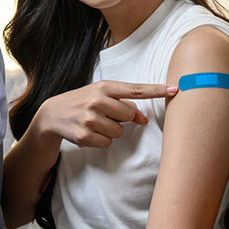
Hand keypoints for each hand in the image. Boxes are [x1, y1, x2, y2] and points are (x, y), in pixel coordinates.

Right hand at [27, 80, 177, 147]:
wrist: (52, 114)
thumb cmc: (83, 102)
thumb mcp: (101, 96)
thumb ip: (124, 104)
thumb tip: (144, 119)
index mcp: (104, 86)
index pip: (136, 89)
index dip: (157, 90)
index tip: (176, 89)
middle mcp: (97, 100)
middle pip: (129, 115)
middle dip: (122, 119)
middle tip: (106, 115)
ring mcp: (90, 118)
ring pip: (119, 132)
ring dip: (111, 131)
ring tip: (95, 123)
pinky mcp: (84, 135)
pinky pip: (107, 142)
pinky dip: (101, 140)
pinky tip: (88, 132)